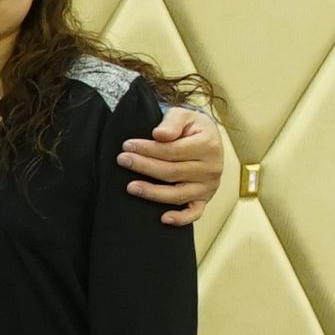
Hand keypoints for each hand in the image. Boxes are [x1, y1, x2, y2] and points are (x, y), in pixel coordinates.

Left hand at [120, 106, 224, 223]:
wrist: (206, 137)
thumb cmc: (191, 127)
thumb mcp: (183, 115)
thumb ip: (171, 122)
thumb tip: (159, 134)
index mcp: (208, 146)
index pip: (172, 151)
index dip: (148, 149)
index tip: (127, 146)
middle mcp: (212, 169)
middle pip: (172, 172)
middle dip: (144, 167)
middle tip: (122, 160)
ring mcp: (208, 186)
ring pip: (177, 194)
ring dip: (153, 193)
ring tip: (131, 187)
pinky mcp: (204, 199)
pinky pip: (194, 213)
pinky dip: (181, 218)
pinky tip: (163, 219)